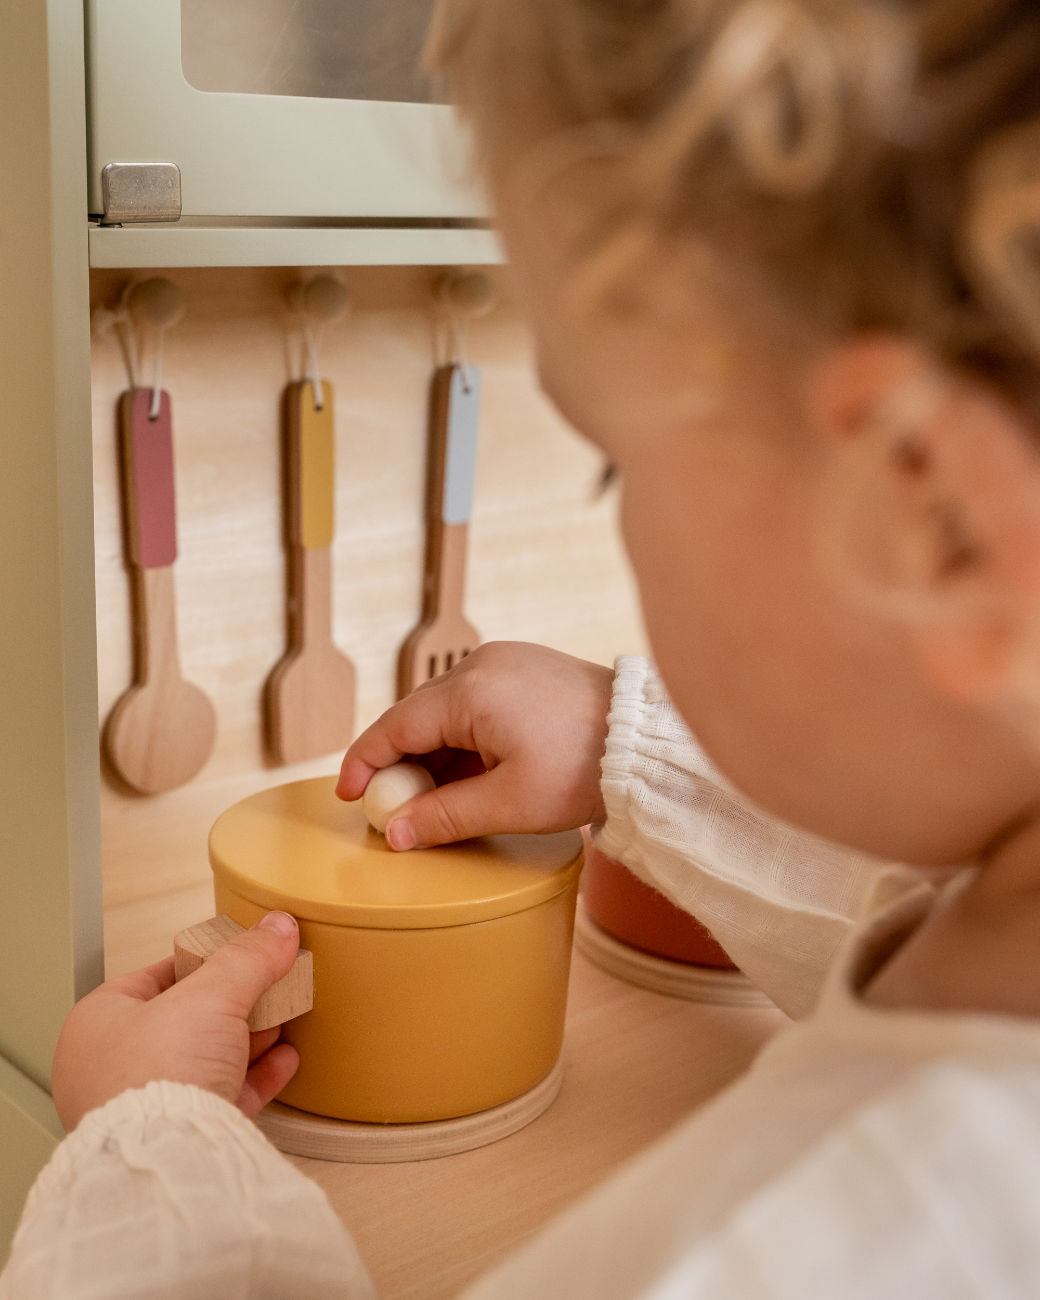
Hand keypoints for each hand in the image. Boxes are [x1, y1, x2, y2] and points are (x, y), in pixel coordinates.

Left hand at [52, 911, 301, 1131]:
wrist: (169, 1159)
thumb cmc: (158, 1074)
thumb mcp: (212, 993)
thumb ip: (248, 958)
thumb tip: (277, 927)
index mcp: (98, 1023)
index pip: (153, 977)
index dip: (200, 960)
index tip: (236, 953)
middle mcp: (112, 1067)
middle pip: (185, 1020)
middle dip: (232, 1004)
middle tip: (268, 985)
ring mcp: (144, 1106)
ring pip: (204, 1060)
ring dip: (249, 1038)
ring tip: (284, 1017)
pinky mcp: (177, 1137)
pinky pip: (221, 1097)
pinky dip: (255, 1076)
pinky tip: (284, 1060)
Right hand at [337, 641, 613, 848]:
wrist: (649, 742)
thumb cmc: (584, 769)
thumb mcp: (510, 804)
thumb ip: (445, 817)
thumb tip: (395, 834)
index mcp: (471, 690)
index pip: (395, 727)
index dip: (365, 763)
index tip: (349, 795)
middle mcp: (482, 664)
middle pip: (417, 716)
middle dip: (399, 764)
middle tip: (390, 808)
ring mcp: (505, 662)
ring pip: (445, 711)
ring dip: (433, 754)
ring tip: (432, 801)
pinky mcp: (524, 669)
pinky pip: (474, 703)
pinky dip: (461, 739)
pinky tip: (466, 775)